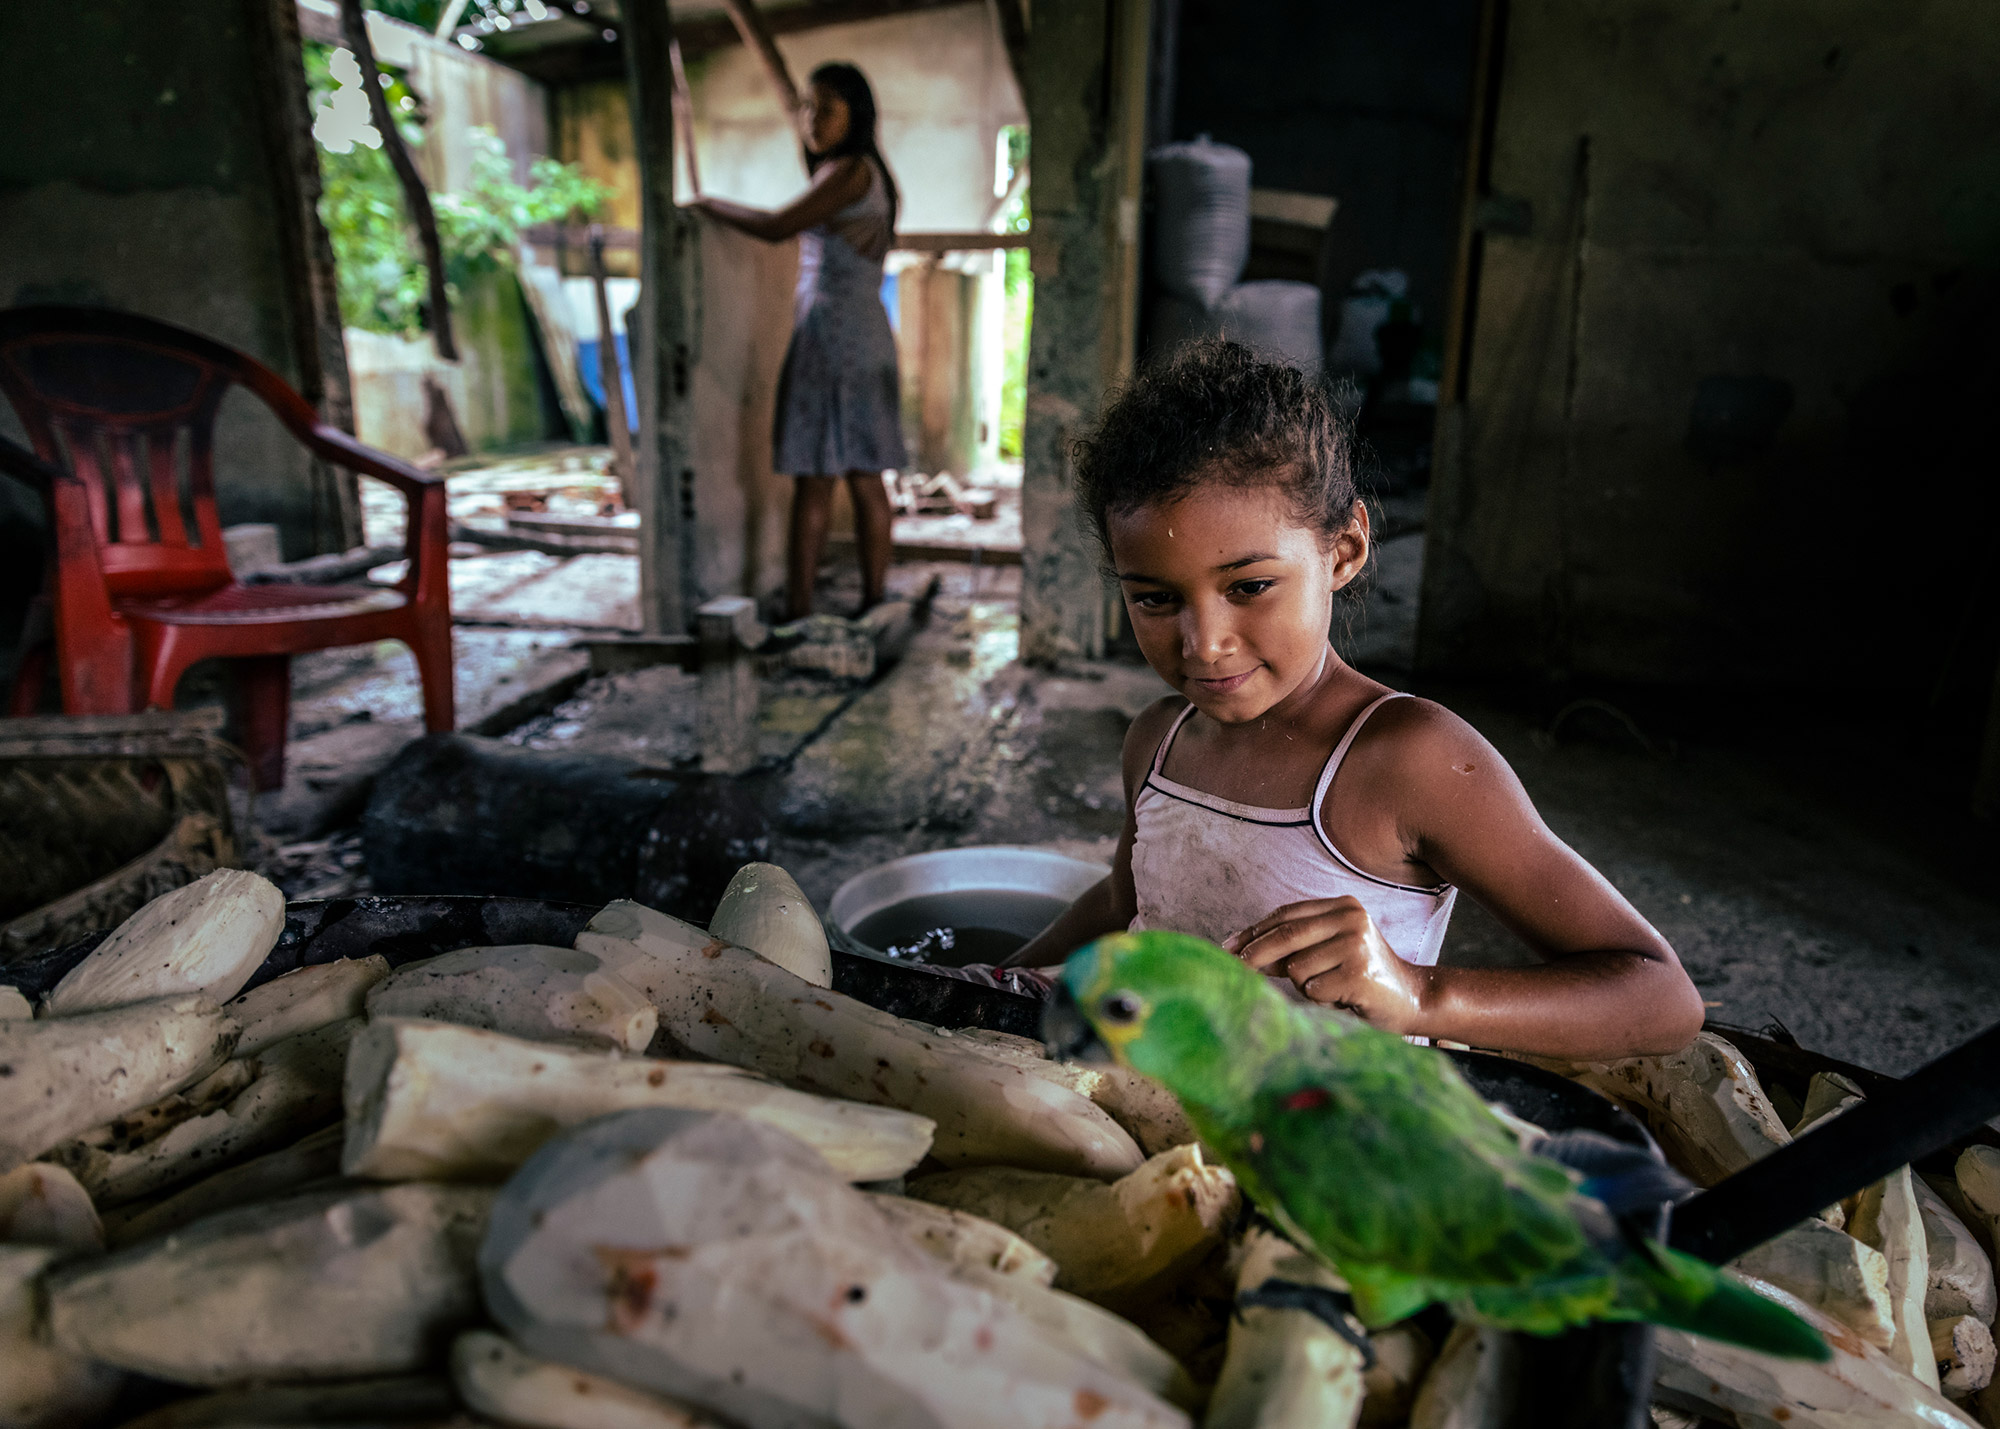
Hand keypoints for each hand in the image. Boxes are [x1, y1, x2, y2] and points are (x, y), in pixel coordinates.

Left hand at [1223, 897, 1433, 1034]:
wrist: (1412, 999)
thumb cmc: (1360, 978)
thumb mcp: (1324, 954)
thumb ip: (1290, 948)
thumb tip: (1240, 950)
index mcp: (1343, 906)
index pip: (1286, 915)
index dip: (1254, 931)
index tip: (1228, 946)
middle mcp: (1351, 918)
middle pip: (1286, 935)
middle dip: (1254, 955)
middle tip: (1235, 970)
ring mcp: (1357, 944)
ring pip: (1296, 967)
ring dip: (1303, 986)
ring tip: (1330, 988)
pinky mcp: (1360, 973)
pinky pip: (1313, 988)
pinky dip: (1319, 999)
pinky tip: (1342, 998)